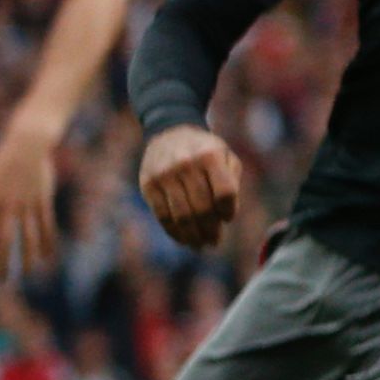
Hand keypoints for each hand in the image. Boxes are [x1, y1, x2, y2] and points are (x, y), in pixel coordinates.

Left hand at [0, 117, 65, 275]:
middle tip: (3, 279)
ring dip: (27, 255)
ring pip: (28, 235)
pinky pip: (46, 224)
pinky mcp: (44, 199)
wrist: (27, 143)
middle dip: (4, 260)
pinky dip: (48, 240)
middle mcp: (8, 205)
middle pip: (5, 238)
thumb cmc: (1, 159)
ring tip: (28, 272)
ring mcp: (28, 203)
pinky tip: (48, 255)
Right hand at [139, 124, 245, 250]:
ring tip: (201, 245)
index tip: (228, 219)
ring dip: (193, 236)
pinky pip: (163, 215)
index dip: (229, 211)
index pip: (225, 193)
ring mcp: (165, 175)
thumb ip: (231, 182)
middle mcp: (186, 164)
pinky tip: (184, 240)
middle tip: (215, 242)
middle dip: (211, 230)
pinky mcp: (148, 185)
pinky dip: (174, 232)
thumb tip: (225, 218)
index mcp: (210, 156)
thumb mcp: (226, 156)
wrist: (170, 133)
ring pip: (182, 216)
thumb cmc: (206, 151)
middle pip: (203, 208)